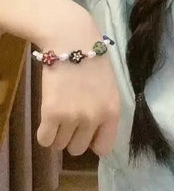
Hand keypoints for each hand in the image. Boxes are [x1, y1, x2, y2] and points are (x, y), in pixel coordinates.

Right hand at [36, 8, 119, 156]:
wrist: (74, 41)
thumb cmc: (93, 61)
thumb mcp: (109, 88)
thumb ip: (104, 111)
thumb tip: (96, 136)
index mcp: (113, 111)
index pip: (104, 147)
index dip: (93, 141)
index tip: (87, 132)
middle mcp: (95, 118)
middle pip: (78, 148)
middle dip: (73, 136)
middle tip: (70, 118)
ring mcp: (73, 117)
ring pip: (60, 145)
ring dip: (58, 133)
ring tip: (59, 112)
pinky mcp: (52, 114)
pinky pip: (44, 140)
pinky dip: (44, 132)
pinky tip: (48, 117)